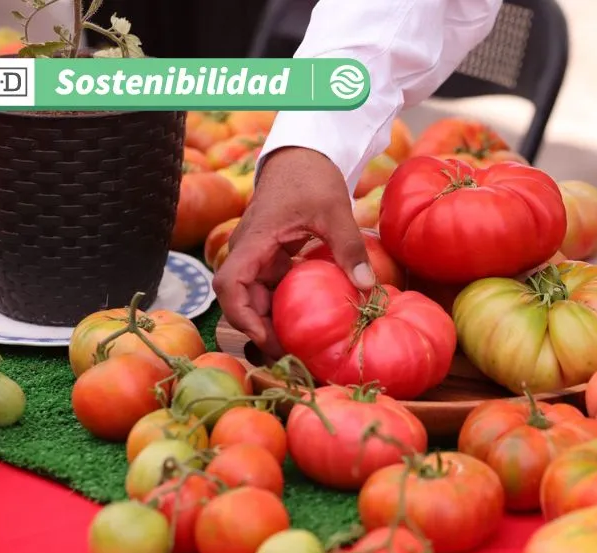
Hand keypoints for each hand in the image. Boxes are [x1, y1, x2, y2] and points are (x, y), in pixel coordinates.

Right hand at [213, 147, 374, 356]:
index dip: (243, 317)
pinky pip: (271, 288)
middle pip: (240, 300)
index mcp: (254, 240)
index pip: (230, 285)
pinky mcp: (270, 257)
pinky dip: (284, 306)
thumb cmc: (311, 176)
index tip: (268, 338)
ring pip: (255, 298)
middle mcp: (248, 252)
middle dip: (261, 330)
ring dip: (273, 321)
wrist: (302, 154)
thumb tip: (367, 287)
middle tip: (293, 354)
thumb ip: (348, 247)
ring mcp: (258, 255)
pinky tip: (308, 321)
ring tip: (301, 346)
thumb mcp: (334, 210)